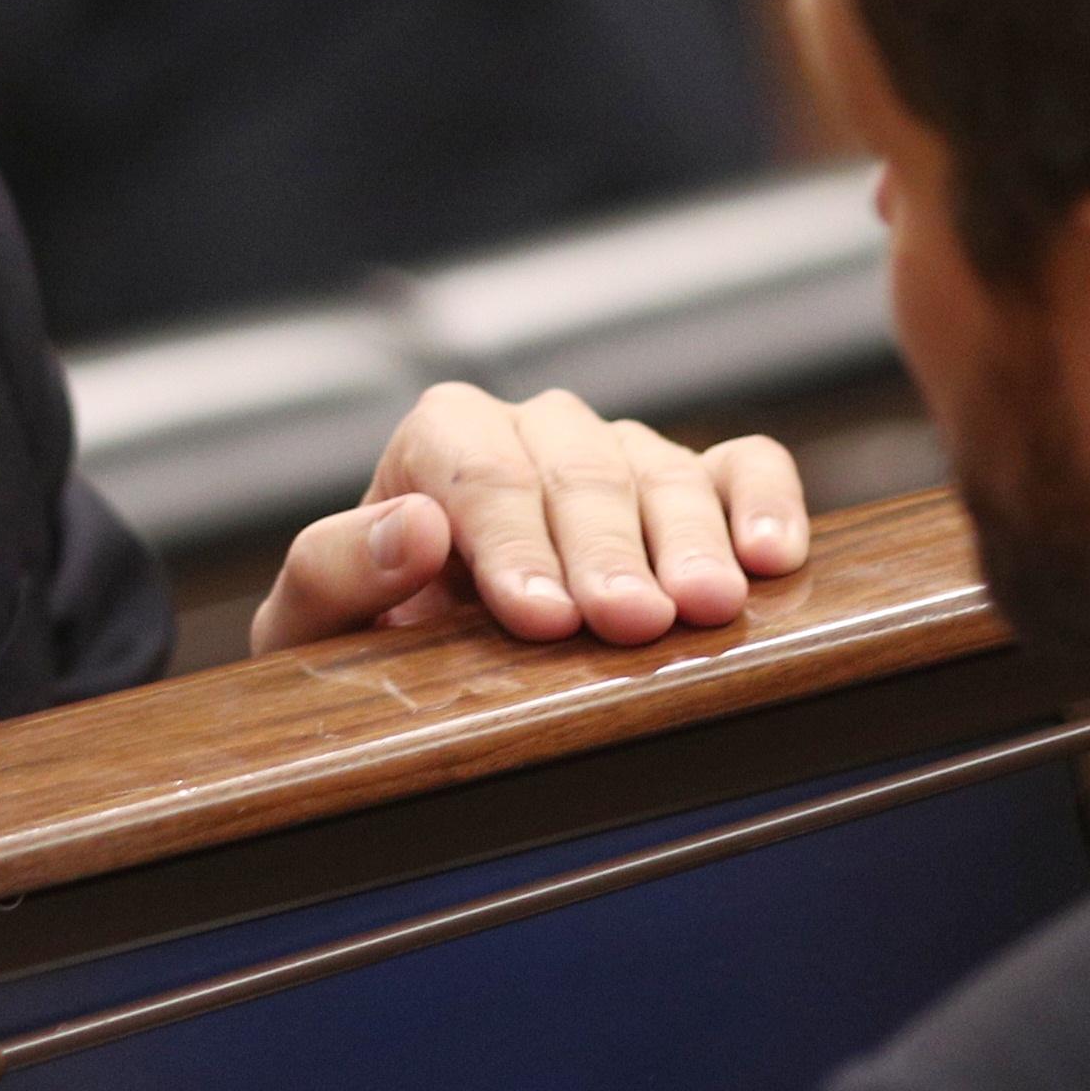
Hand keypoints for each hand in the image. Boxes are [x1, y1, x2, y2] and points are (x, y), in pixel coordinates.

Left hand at [252, 382, 810, 653]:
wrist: (420, 661)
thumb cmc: (365, 643)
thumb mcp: (314, 624)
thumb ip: (337, 569)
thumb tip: (415, 528)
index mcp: (444, 438)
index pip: (482, 471)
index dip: (513, 541)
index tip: (539, 617)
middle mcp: (537, 428)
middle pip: (580, 471)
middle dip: (606, 550)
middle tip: (630, 623)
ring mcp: (621, 452)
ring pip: (662, 468)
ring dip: (689, 539)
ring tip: (709, 607)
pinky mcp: (694, 487)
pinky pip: (742, 465)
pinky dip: (764, 500)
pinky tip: (775, 557)